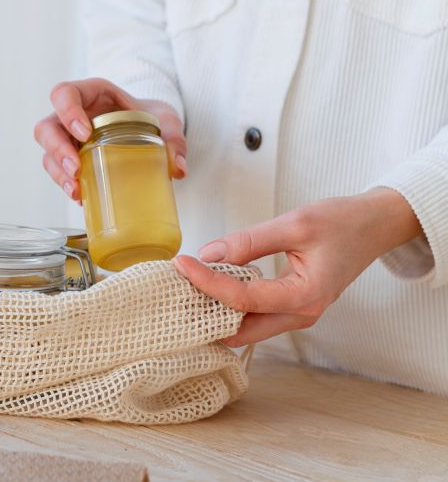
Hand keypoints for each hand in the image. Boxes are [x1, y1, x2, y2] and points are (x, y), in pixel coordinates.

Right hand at [34, 78, 185, 200]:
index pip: (65, 94)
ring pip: (48, 153)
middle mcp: (73, 116)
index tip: (85, 133)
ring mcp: (68, 139)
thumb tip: (177, 169)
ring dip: (58, 173)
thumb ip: (174, 139)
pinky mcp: (71, 161)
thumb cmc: (151, 117)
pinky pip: (58, 172)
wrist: (149, 130)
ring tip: (76, 190)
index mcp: (92, 94)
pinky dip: (66, 186)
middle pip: (47, 128)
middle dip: (57, 150)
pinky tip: (82, 198)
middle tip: (76, 169)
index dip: (68, 112)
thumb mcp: (166, 120)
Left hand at [173, 188, 422, 346]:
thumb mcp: (293, 224)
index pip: (242, 299)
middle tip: (178, 287)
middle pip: (242, 329)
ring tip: (189, 287)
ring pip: (248, 329)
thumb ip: (249, 241)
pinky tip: (212, 288)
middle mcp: (302, 315)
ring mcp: (298, 315)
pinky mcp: (293, 308)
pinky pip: (256, 318)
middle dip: (207, 313)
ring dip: (218, 312)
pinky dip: (232, 307)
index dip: (207, 283)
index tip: (182, 264)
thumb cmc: (342, 222)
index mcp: (305, 296)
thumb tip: (208, 254)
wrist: (374, 226)